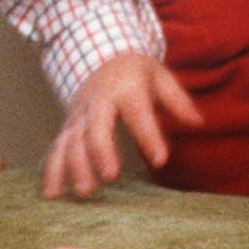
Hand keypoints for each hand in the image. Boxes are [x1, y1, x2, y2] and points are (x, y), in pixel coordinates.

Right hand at [43, 52, 205, 199]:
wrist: (99, 54)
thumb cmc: (136, 72)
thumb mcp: (160, 77)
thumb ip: (178, 100)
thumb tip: (198, 123)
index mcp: (125, 87)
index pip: (137, 111)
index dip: (148, 135)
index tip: (160, 160)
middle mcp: (98, 100)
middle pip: (95, 126)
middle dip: (100, 151)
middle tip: (110, 177)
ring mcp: (79, 114)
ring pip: (71, 140)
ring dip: (74, 166)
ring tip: (83, 192)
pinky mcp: (67, 126)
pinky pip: (56, 148)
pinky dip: (51, 171)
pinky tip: (50, 195)